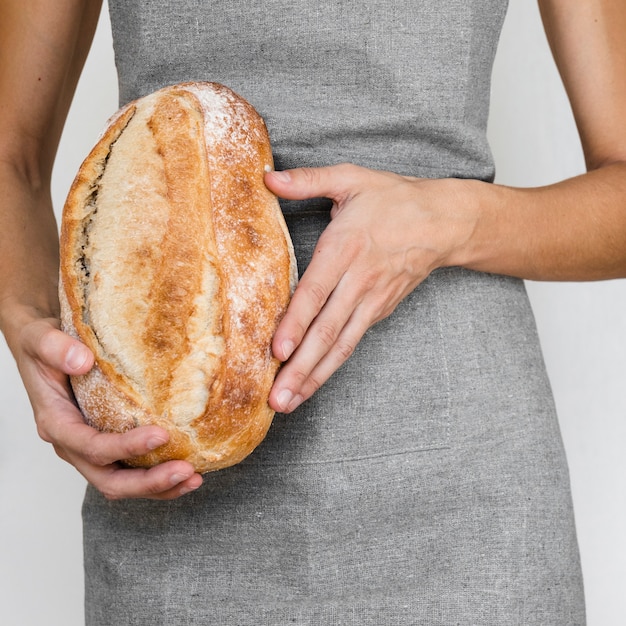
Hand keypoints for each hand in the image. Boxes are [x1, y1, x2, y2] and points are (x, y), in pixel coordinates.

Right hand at [13, 315, 202, 499]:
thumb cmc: (41, 345)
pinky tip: (188, 470)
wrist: (44, 348)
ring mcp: (90, 449)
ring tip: (194, 478)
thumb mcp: (40, 338)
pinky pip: (131, 471)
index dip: (125, 447)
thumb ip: (55, 348)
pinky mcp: (108, 445)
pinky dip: (158, 475)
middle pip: (109, 480)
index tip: (161, 435)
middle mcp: (73, 444)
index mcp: (56, 423)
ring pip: (122, 483)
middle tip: (186, 471)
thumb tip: (82, 360)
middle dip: (148, 482)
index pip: (92, 447)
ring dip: (159, 487)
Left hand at [265, 163, 473, 412]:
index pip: (315, 291)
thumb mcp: (351, 178)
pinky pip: (350, 344)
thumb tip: (266, 179)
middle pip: (327, 332)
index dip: (296, 322)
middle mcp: (358, 281)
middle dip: (299, 369)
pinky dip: (329, 367)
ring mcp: (371, 302)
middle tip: (275, 400)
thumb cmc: (394, 199)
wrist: (444, 222)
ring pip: (339, 347)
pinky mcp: (379, 313)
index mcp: (346, 248)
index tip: (277, 351)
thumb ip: (307, 180)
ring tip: (287, 404)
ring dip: (313, 377)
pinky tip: (310, 383)